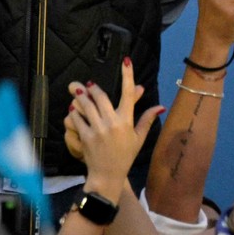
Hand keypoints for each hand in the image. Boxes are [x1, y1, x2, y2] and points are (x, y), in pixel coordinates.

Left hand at [65, 58, 161, 195]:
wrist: (108, 174)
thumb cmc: (125, 156)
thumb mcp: (138, 138)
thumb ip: (146, 120)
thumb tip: (160, 106)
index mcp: (127, 122)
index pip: (129, 94)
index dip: (127, 75)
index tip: (126, 60)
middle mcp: (113, 123)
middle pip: (101, 96)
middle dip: (93, 88)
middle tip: (88, 86)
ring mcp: (98, 129)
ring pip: (85, 104)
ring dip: (80, 97)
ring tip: (78, 94)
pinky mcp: (85, 135)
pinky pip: (76, 117)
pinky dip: (73, 112)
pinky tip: (74, 111)